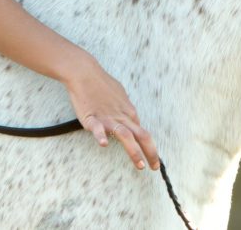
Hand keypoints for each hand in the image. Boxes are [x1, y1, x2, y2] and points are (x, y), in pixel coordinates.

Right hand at [62, 56, 159, 171]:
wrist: (85, 73)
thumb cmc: (102, 83)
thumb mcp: (120, 95)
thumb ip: (126, 109)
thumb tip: (132, 118)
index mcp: (129, 112)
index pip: (143, 132)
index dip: (150, 147)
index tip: (153, 159)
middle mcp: (122, 116)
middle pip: (141, 135)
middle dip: (150, 152)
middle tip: (155, 167)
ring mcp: (107, 117)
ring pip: (125, 135)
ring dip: (134, 151)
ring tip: (140, 165)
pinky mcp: (91, 117)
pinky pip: (97, 128)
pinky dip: (101, 136)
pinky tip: (104, 144)